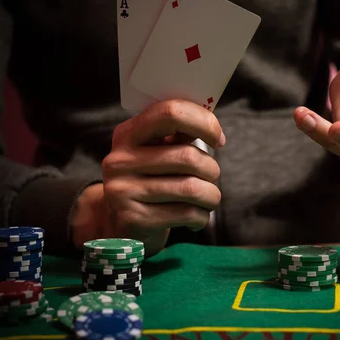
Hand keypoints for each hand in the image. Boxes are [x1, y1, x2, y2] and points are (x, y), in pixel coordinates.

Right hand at [71, 100, 224, 256]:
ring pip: (191, 188)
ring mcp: (123, 191)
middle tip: (211, 177)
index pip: (170, 113)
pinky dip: (202, 217)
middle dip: (211, 169)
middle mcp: (120, 160)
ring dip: (211, 196)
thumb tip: (211, 124)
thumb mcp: (156, 153)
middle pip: (187, 157)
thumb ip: (178, 134)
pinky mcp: (133, 219)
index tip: (219, 140)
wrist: (121, 226)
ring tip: (208, 199)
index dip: (203, 122)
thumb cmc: (151, 182)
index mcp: (127, 134)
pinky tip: (196, 217)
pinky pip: (186, 214)